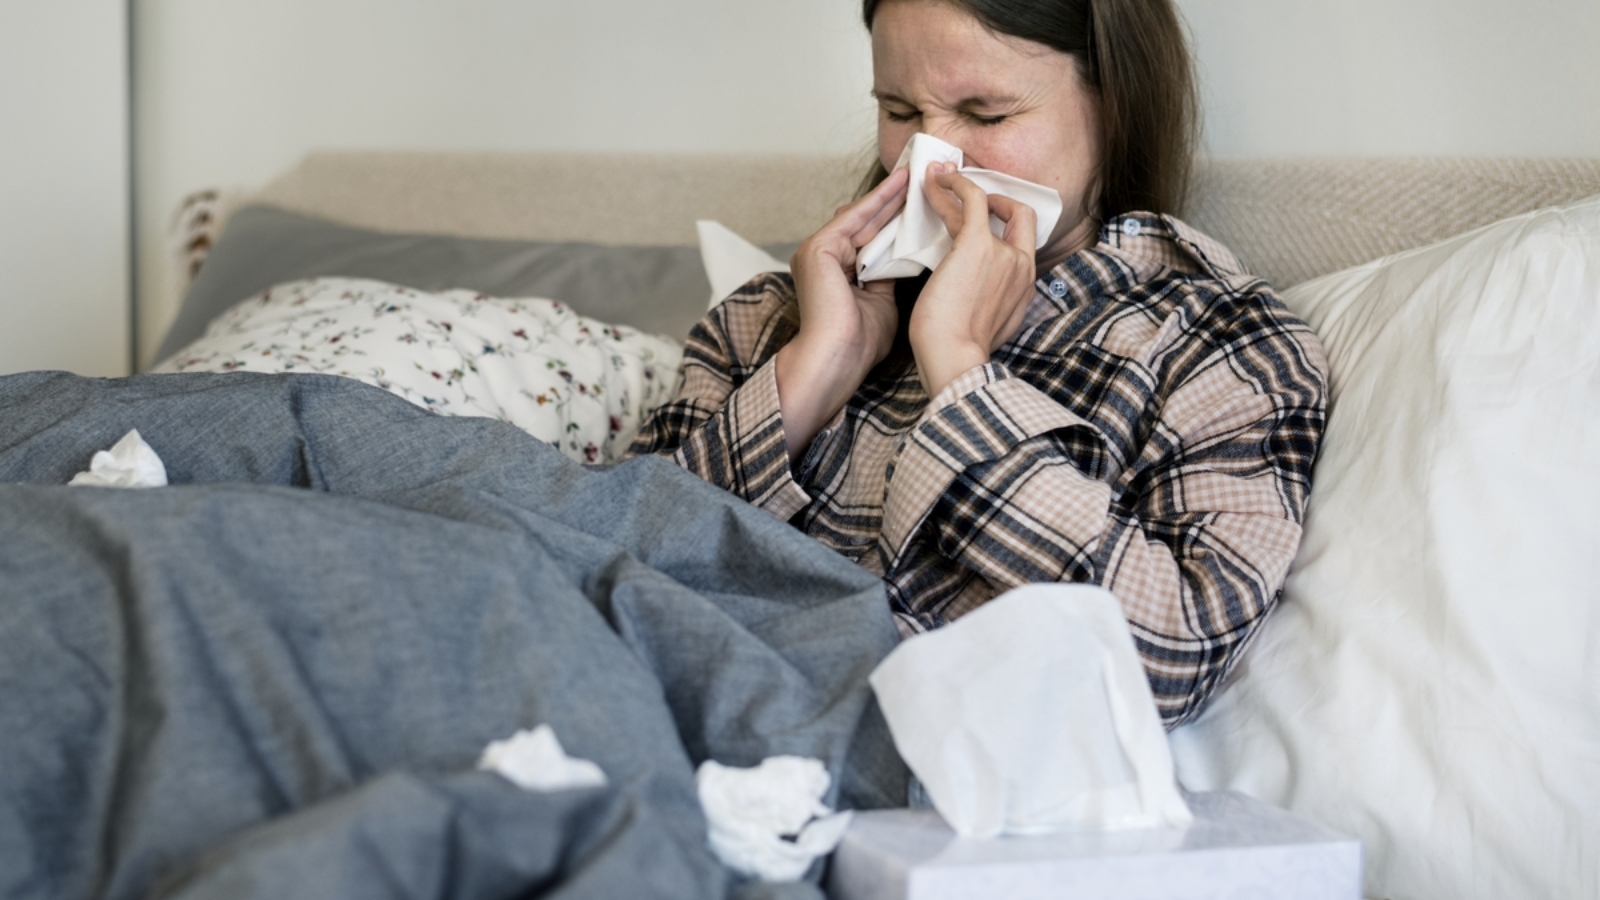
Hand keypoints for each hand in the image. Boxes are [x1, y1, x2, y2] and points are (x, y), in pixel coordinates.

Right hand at [775, 166, 908, 461]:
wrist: (837, 361)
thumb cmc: (858, 344)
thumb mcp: (881, 302)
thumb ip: (887, 278)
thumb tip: (906, 258)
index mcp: (834, 271)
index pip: (869, 236)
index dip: (895, 218)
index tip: (922, 203)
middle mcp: (822, 256)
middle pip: (865, 222)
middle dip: (894, 200)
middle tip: (921, 176)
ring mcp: (817, 250)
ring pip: (861, 216)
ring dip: (889, 195)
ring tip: (915, 174)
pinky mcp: (818, 248)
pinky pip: (855, 218)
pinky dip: (879, 201)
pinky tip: (901, 186)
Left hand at [908, 162, 1037, 396]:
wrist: (954, 360)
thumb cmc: (956, 354)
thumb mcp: (985, 328)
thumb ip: (988, 305)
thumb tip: (968, 296)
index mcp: (1023, 289)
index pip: (1024, 245)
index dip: (1007, 227)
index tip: (983, 222)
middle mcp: (1021, 267)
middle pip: (1018, 216)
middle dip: (996, 200)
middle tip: (967, 196)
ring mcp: (1003, 254)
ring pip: (985, 205)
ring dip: (960, 189)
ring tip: (936, 179)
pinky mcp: (977, 244)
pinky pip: (972, 199)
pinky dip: (956, 184)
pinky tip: (938, 179)